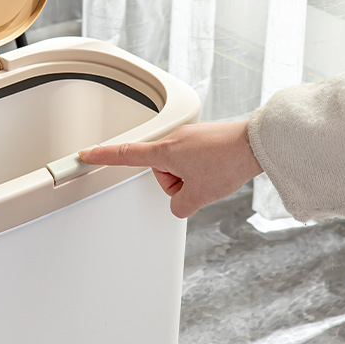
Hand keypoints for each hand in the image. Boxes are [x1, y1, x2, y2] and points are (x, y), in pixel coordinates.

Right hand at [79, 121, 261, 217]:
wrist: (258, 144)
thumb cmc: (229, 162)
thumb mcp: (199, 196)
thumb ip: (180, 206)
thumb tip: (179, 204)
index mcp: (165, 152)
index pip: (125, 155)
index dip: (103, 156)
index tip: (87, 154)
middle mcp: (173, 140)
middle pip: (160, 172)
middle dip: (177, 183)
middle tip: (199, 184)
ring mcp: (189, 137)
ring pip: (178, 168)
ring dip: (192, 177)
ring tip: (213, 174)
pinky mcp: (203, 137)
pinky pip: (192, 160)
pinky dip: (203, 168)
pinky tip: (219, 168)